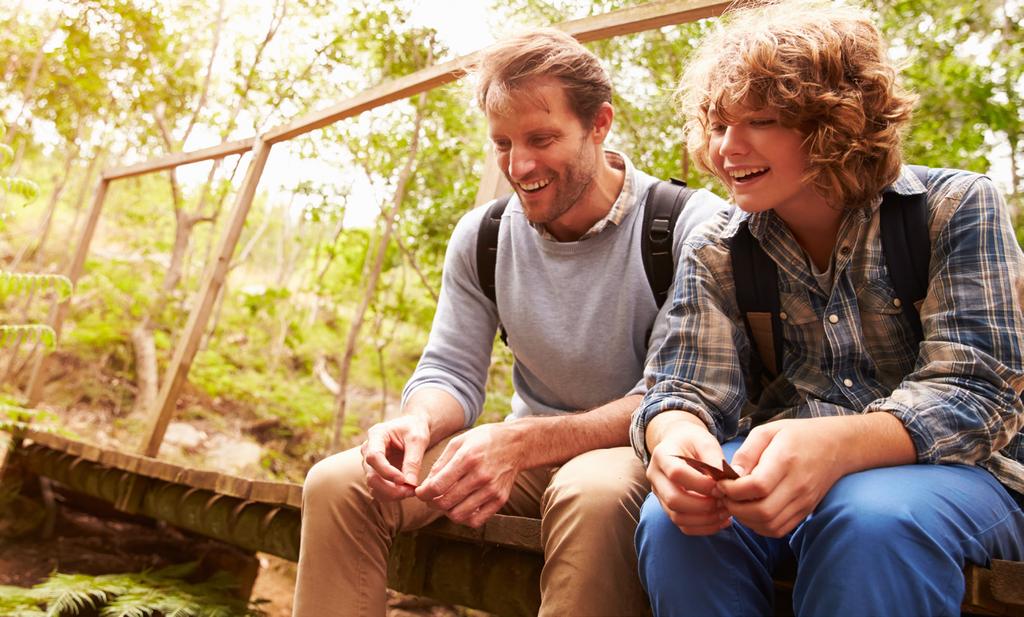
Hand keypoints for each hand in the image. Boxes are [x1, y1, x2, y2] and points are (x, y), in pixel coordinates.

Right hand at [360, 414, 430, 501]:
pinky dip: (391, 495)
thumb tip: (410, 484)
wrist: (413, 428)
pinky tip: (406, 492)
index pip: (374, 457)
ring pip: (373, 486)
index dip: (387, 471)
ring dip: (391, 494)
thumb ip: (413, 461)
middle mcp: (368, 449)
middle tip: (411, 491)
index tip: (404, 480)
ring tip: (411, 492)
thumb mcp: (418, 440)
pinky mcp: (375, 472)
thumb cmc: (415, 429)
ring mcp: (369, 463)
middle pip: (371, 475)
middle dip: (391, 488)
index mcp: (376, 434)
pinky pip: (378, 489)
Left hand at [414, 423, 521, 527]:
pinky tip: (461, 506)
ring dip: (446, 512)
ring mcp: (492, 490)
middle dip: (431, 502)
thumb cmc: (483, 440)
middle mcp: (480, 476)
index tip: (420, 492)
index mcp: (468, 458)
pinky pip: (476, 521)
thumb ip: (440, 464)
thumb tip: (425, 486)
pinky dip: (464, 518)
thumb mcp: (459, 442)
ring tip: (446, 501)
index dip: (423, 493)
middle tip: (430, 497)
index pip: (437, 486)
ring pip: (458, 515)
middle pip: (445, 502)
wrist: (516, 444)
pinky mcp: (500, 500)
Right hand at [646, 415, 731, 535]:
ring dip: (705, 519)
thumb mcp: (705, 441)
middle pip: (673, 500)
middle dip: (704, 505)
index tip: (721, 485)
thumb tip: (729, 481)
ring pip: (677, 517)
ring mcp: (659, 494)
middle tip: (725, 501)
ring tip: (726, 511)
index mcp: (662, 455)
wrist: (679, 444)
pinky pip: (683, 525)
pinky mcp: (667, 507)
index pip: (677, 474)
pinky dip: (704, 527)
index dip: (701, 484)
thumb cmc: (694, 441)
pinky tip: (721, 520)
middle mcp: (655, 476)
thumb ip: (715, 460)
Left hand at [719, 418, 845, 536]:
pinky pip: (779, 529)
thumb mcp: (767, 431)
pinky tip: (751, 512)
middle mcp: (797, 485)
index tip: (722, 483)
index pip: (757, 486)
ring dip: (746, 519)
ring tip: (735, 504)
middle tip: (724, 496)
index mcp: (786, 460)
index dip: (733, 489)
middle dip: (735, 507)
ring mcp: (803, 501)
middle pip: (762, 511)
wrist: (836, 446)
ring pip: (770, 525)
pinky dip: (759, 526)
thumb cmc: (796, 435)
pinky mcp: (805, 511)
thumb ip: (747, 453)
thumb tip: (730, 474)